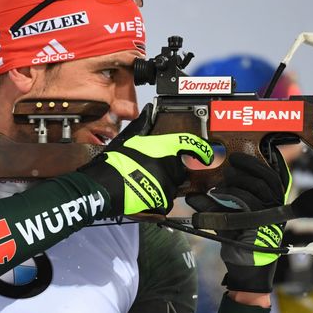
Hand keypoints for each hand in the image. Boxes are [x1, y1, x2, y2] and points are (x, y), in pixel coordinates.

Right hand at [79, 104, 212, 215]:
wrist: (105, 186)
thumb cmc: (115, 161)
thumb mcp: (128, 138)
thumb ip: (142, 125)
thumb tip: (148, 110)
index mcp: (164, 148)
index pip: (190, 145)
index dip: (202, 149)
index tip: (207, 154)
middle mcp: (171, 167)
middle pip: (180, 169)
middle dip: (171, 170)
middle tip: (151, 170)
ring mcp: (168, 186)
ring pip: (172, 186)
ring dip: (163, 185)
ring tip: (144, 183)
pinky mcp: (163, 202)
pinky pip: (166, 201)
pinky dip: (158, 199)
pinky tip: (144, 194)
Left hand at [186, 149, 290, 292]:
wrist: (246, 270)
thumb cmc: (239, 241)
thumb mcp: (228, 217)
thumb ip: (216, 204)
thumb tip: (192, 193)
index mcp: (273, 203)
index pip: (279, 176)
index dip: (274, 160)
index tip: (262, 146)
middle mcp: (276, 209)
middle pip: (268, 178)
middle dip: (251, 165)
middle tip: (233, 158)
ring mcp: (269, 217)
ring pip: (257, 189)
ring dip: (236, 180)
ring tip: (220, 177)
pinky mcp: (260, 226)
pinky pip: (245, 204)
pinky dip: (227, 196)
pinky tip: (213, 194)